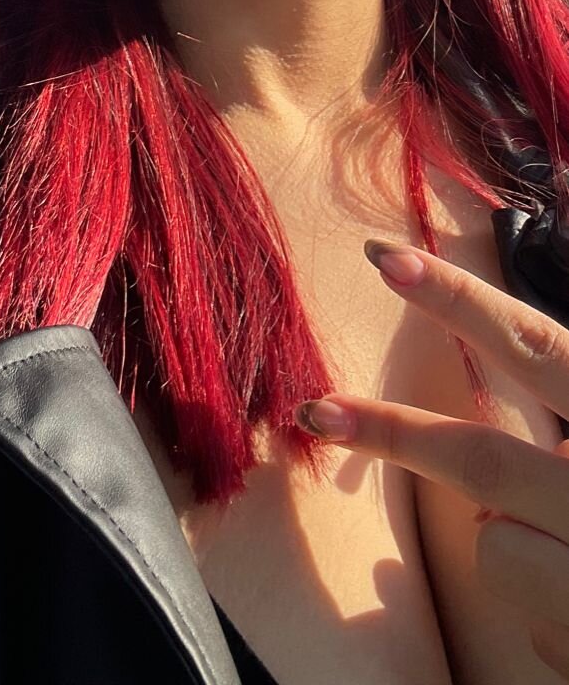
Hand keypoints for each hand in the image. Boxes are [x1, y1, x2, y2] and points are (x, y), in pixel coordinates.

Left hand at [294, 239, 568, 676]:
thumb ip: (560, 389)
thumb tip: (497, 351)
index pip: (538, 345)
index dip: (460, 300)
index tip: (384, 259)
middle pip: (482, 460)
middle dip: (392, 432)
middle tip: (318, 410)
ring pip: (491, 540)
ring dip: (501, 539)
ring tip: (560, 550)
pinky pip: (518, 604)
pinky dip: (534, 604)